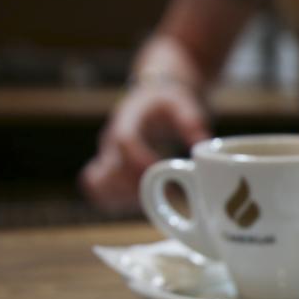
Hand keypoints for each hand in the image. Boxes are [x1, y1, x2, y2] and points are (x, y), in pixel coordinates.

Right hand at [80, 82, 210, 214]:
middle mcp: (111, 139)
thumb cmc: (167, 103)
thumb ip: (192, 122)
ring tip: (152, 196)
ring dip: (123, 196)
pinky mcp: (107, 168)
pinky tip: (139, 200)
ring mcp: (106, 155)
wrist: (150, 98)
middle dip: (135, 185)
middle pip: (109, 169)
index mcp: (128, 120)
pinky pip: (97, 189)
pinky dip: (114, 200)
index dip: (140, 159)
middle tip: (164, 190)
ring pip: (98, 183)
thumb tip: (201, 149)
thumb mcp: (183, 103)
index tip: (159, 171)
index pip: (125, 141)